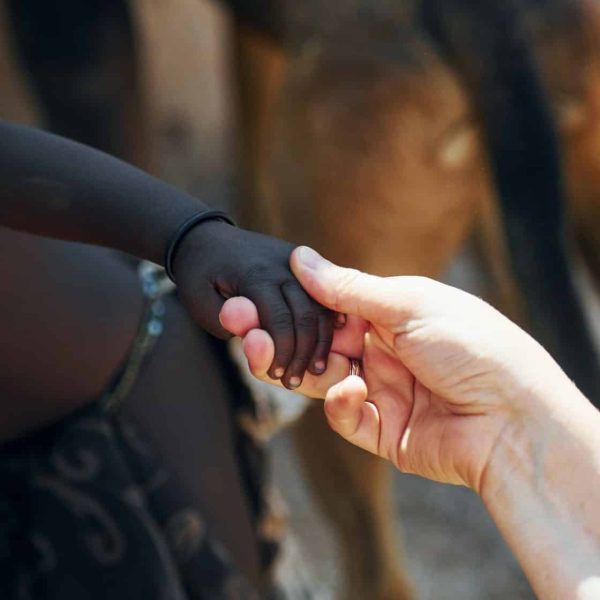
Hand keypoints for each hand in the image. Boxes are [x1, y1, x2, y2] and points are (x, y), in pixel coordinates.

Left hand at [172, 222, 334, 388]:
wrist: (206, 238)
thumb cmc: (199, 276)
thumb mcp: (200, 300)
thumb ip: (228, 320)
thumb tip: (256, 337)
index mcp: (255, 274)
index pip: (279, 319)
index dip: (282, 352)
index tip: (277, 377)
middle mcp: (283, 265)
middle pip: (306, 315)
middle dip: (304, 353)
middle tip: (296, 381)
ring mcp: (296, 263)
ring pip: (321, 306)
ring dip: (320, 341)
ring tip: (314, 369)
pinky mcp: (303, 265)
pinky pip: (323, 296)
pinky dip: (328, 321)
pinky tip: (328, 345)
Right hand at [222, 246, 575, 492]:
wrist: (513, 419)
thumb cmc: (470, 346)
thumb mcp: (407, 303)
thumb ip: (347, 287)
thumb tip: (299, 255)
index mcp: (389, 314)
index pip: (327, 305)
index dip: (290, 302)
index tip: (252, 296)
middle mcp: (380, 350)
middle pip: (313, 341)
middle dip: (274, 333)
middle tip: (235, 322)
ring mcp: (380, 390)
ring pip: (317, 378)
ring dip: (286, 365)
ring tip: (256, 351)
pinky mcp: (380, 430)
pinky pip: (343, 415)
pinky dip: (339, 403)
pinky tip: (350, 392)